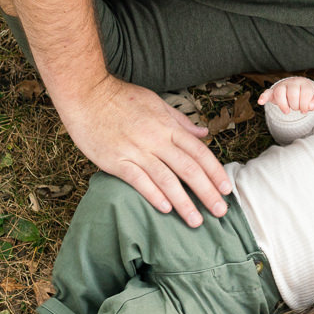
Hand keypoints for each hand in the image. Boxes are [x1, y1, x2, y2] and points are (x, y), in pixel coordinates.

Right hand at [58, 75, 233, 226]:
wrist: (86, 93)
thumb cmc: (121, 97)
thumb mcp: (157, 103)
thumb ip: (180, 121)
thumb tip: (203, 133)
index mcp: (168, 127)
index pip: (199, 152)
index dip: (215, 172)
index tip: (227, 189)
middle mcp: (156, 139)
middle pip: (188, 169)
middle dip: (207, 192)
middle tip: (220, 212)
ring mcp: (135, 150)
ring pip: (166, 179)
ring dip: (183, 202)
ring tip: (196, 221)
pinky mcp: (115, 160)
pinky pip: (138, 180)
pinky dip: (153, 195)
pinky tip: (165, 209)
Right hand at [257, 77, 313, 114]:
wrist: (298, 87)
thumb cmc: (307, 95)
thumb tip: (311, 106)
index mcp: (304, 84)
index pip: (305, 94)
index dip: (305, 105)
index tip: (304, 110)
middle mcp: (292, 83)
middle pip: (293, 93)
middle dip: (295, 105)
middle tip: (296, 109)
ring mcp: (282, 86)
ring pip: (280, 92)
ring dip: (283, 104)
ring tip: (287, 111)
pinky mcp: (273, 91)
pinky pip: (267, 92)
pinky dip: (263, 96)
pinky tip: (261, 102)